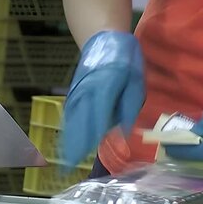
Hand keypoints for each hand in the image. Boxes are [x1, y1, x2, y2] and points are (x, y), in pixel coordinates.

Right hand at [61, 31, 144, 166]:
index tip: (83, 158)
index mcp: (104, 91)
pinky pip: (70, 112)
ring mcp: (78, 91)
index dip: (89, 142)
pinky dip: (68, 127)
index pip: (95, 121)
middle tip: (68, 167)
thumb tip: (125, 132)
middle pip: (78, 124)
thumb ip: (130, 107)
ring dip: (68, 139)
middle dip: (73, 146)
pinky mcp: (75, 90)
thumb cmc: (125, 59)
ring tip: (66, 158)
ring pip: (71, 119)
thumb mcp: (136, 82)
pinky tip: (68, 138)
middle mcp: (86, 93)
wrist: (103, 36)